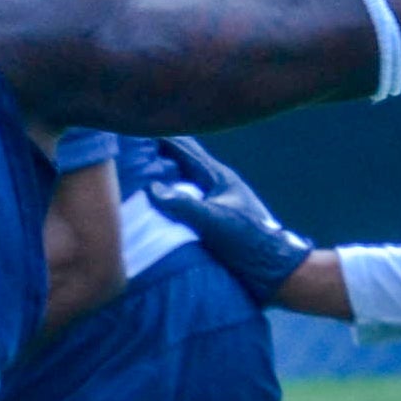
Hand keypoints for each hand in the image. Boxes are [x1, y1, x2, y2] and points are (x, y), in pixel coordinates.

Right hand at [142, 138, 318, 304]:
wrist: (273, 271)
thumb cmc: (249, 242)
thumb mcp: (215, 222)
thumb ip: (184, 204)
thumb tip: (152, 187)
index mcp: (218, 176)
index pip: (184, 147)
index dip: (161, 137)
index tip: (136, 130)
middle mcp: (214, 185)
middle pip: (180, 162)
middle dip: (156, 155)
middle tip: (127, 151)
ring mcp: (213, 202)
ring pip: (180, 182)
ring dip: (160, 178)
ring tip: (133, 176)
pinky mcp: (211, 221)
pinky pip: (182, 203)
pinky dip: (166, 200)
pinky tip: (151, 207)